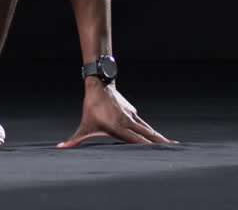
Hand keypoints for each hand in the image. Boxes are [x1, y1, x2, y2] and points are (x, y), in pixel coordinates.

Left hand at [57, 80, 177, 147]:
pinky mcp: (132, 112)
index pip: (137, 140)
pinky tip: (157, 136)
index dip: (148, 147)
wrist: (99, 84)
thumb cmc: (91, 107)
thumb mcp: (83, 125)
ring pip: (149, 129)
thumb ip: (74, 139)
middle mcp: (129, 122)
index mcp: (119, 127)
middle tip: (176, 148)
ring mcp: (132, 116)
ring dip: (160, 137)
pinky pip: (144, 124)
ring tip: (173, 144)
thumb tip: (60, 148)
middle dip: (162, 143)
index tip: (161, 153)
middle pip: (149, 134)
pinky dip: (152, 131)